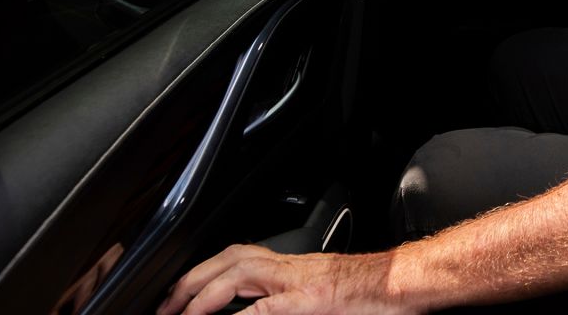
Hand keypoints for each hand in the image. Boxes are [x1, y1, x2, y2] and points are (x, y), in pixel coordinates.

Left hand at [157, 244, 400, 314]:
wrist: (401, 285)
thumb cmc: (367, 295)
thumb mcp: (316, 296)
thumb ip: (280, 300)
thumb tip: (250, 309)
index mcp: (290, 269)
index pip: (236, 259)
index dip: (203, 274)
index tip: (179, 298)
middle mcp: (290, 269)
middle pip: (229, 258)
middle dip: (191, 280)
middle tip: (165, 306)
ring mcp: (298, 283)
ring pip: (239, 270)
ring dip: (203, 291)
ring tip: (181, 312)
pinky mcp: (309, 302)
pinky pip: (265, 306)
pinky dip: (240, 314)